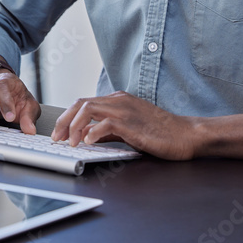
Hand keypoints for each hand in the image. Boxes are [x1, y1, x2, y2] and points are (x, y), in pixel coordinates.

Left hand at [51, 91, 198, 159]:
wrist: (185, 135)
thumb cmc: (160, 133)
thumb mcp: (129, 129)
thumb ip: (108, 130)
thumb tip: (87, 135)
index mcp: (118, 100)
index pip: (84, 103)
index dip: (67, 118)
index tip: (59, 133)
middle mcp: (119, 100)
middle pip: (81, 103)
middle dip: (64, 121)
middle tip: (57, 138)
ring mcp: (125, 109)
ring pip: (89, 109)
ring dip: (74, 126)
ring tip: (71, 142)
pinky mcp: (132, 123)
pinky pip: (106, 123)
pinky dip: (93, 132)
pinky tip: (89, 143)